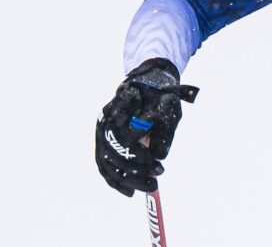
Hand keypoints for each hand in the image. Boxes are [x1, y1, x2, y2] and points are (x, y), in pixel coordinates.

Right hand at [95, 58, 197, 196]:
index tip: (155, 164)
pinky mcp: (103, 140)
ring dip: (127, 179)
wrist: (149, 80)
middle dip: (134, 171)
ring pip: (107, 162)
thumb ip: (164, 130)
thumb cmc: (160, 94)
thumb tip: (159, 155)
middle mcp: (105, 119)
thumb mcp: (169, 107)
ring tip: (149, 187)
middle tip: (156, 181)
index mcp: (120, 106)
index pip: (122, 136)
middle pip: (113, 152)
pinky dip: (116, 180)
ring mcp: (101, 130)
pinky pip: (105, 165)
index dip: (137, 154)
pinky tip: (129, 191)